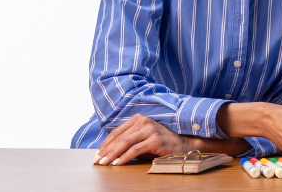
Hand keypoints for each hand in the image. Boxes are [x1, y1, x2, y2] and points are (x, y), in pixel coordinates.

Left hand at [93, 114, 251, 165]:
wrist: (184, 146)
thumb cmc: (162, 144)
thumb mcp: (143, 139)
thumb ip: (129, 141)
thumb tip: (108, 151)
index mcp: (139, 119)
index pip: (117, 132)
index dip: (105, 144)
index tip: (97, 154)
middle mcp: (143, 121)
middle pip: (119, 137)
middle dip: (105, 150)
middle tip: (97, 161)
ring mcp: (150, 129)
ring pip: (124, 143)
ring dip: (112, 154)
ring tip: (104, 163)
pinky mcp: (155, 139)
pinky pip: (135, 149)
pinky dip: (124, 158)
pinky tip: (117, 164)